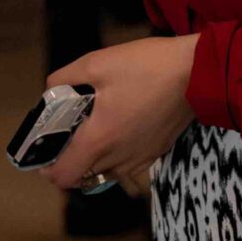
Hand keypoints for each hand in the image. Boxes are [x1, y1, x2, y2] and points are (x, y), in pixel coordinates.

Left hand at [41, 34, 198, 193]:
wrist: (196, 71)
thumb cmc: (146, 66)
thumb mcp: (96, 62)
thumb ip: (64, 79)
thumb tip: (50, 91)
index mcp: (99, 139)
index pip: (64, 176)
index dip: (48, 168)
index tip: (45, 150)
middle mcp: (118, 158)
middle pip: (82, 177)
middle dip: (69, 160)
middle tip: (68, 134)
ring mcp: (140, 158)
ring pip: (105, 173)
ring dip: (93, 160)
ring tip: (93, 130)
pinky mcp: (156, 153)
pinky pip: (126, 166)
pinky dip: (115, 156)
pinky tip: (118, 129)